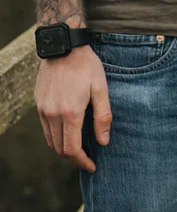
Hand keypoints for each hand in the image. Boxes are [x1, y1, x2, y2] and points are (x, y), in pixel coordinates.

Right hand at [35, 44, 111, 172]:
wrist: (64, 45)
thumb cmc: (86, 65)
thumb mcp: (101, 88)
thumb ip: (103, 117)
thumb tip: (103, 142)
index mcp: (70, 113)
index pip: (72, 149)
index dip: (82, 162)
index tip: (92, 166)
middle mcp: (52, 114)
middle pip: (59, 149)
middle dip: (73, 158)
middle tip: (87, 158)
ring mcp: (43, 108)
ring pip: (50, 140)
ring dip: (63, 148)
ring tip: (78, 147)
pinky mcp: (39, 102)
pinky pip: (45, 127)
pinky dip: (55, 135)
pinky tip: (67, 130)